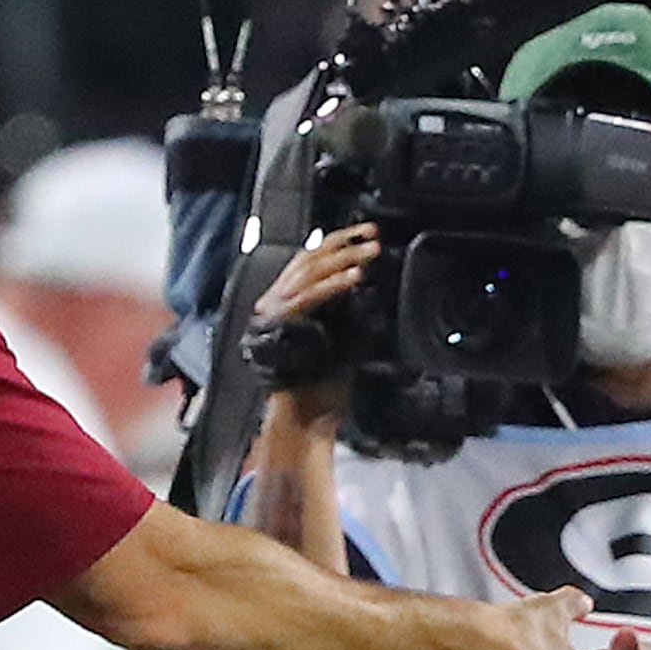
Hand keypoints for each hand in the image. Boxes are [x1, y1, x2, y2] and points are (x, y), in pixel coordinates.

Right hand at [252, 223, 378, 427]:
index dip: (339, 241)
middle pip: (310, 258)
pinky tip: (356, 278)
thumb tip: (361, 283)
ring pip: (310, 272)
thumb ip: (344, 308)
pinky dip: (334, 285)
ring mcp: (277, 311)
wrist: (305, 416)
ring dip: (345, 259)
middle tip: (373, 237)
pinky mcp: (283, 325)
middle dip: (345, 243)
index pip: (311, 258)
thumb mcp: (341, 336)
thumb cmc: (324, 383)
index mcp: (287, 299)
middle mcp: (277, 300)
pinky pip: (311, 297)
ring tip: (371, 252)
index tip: (366, 233)